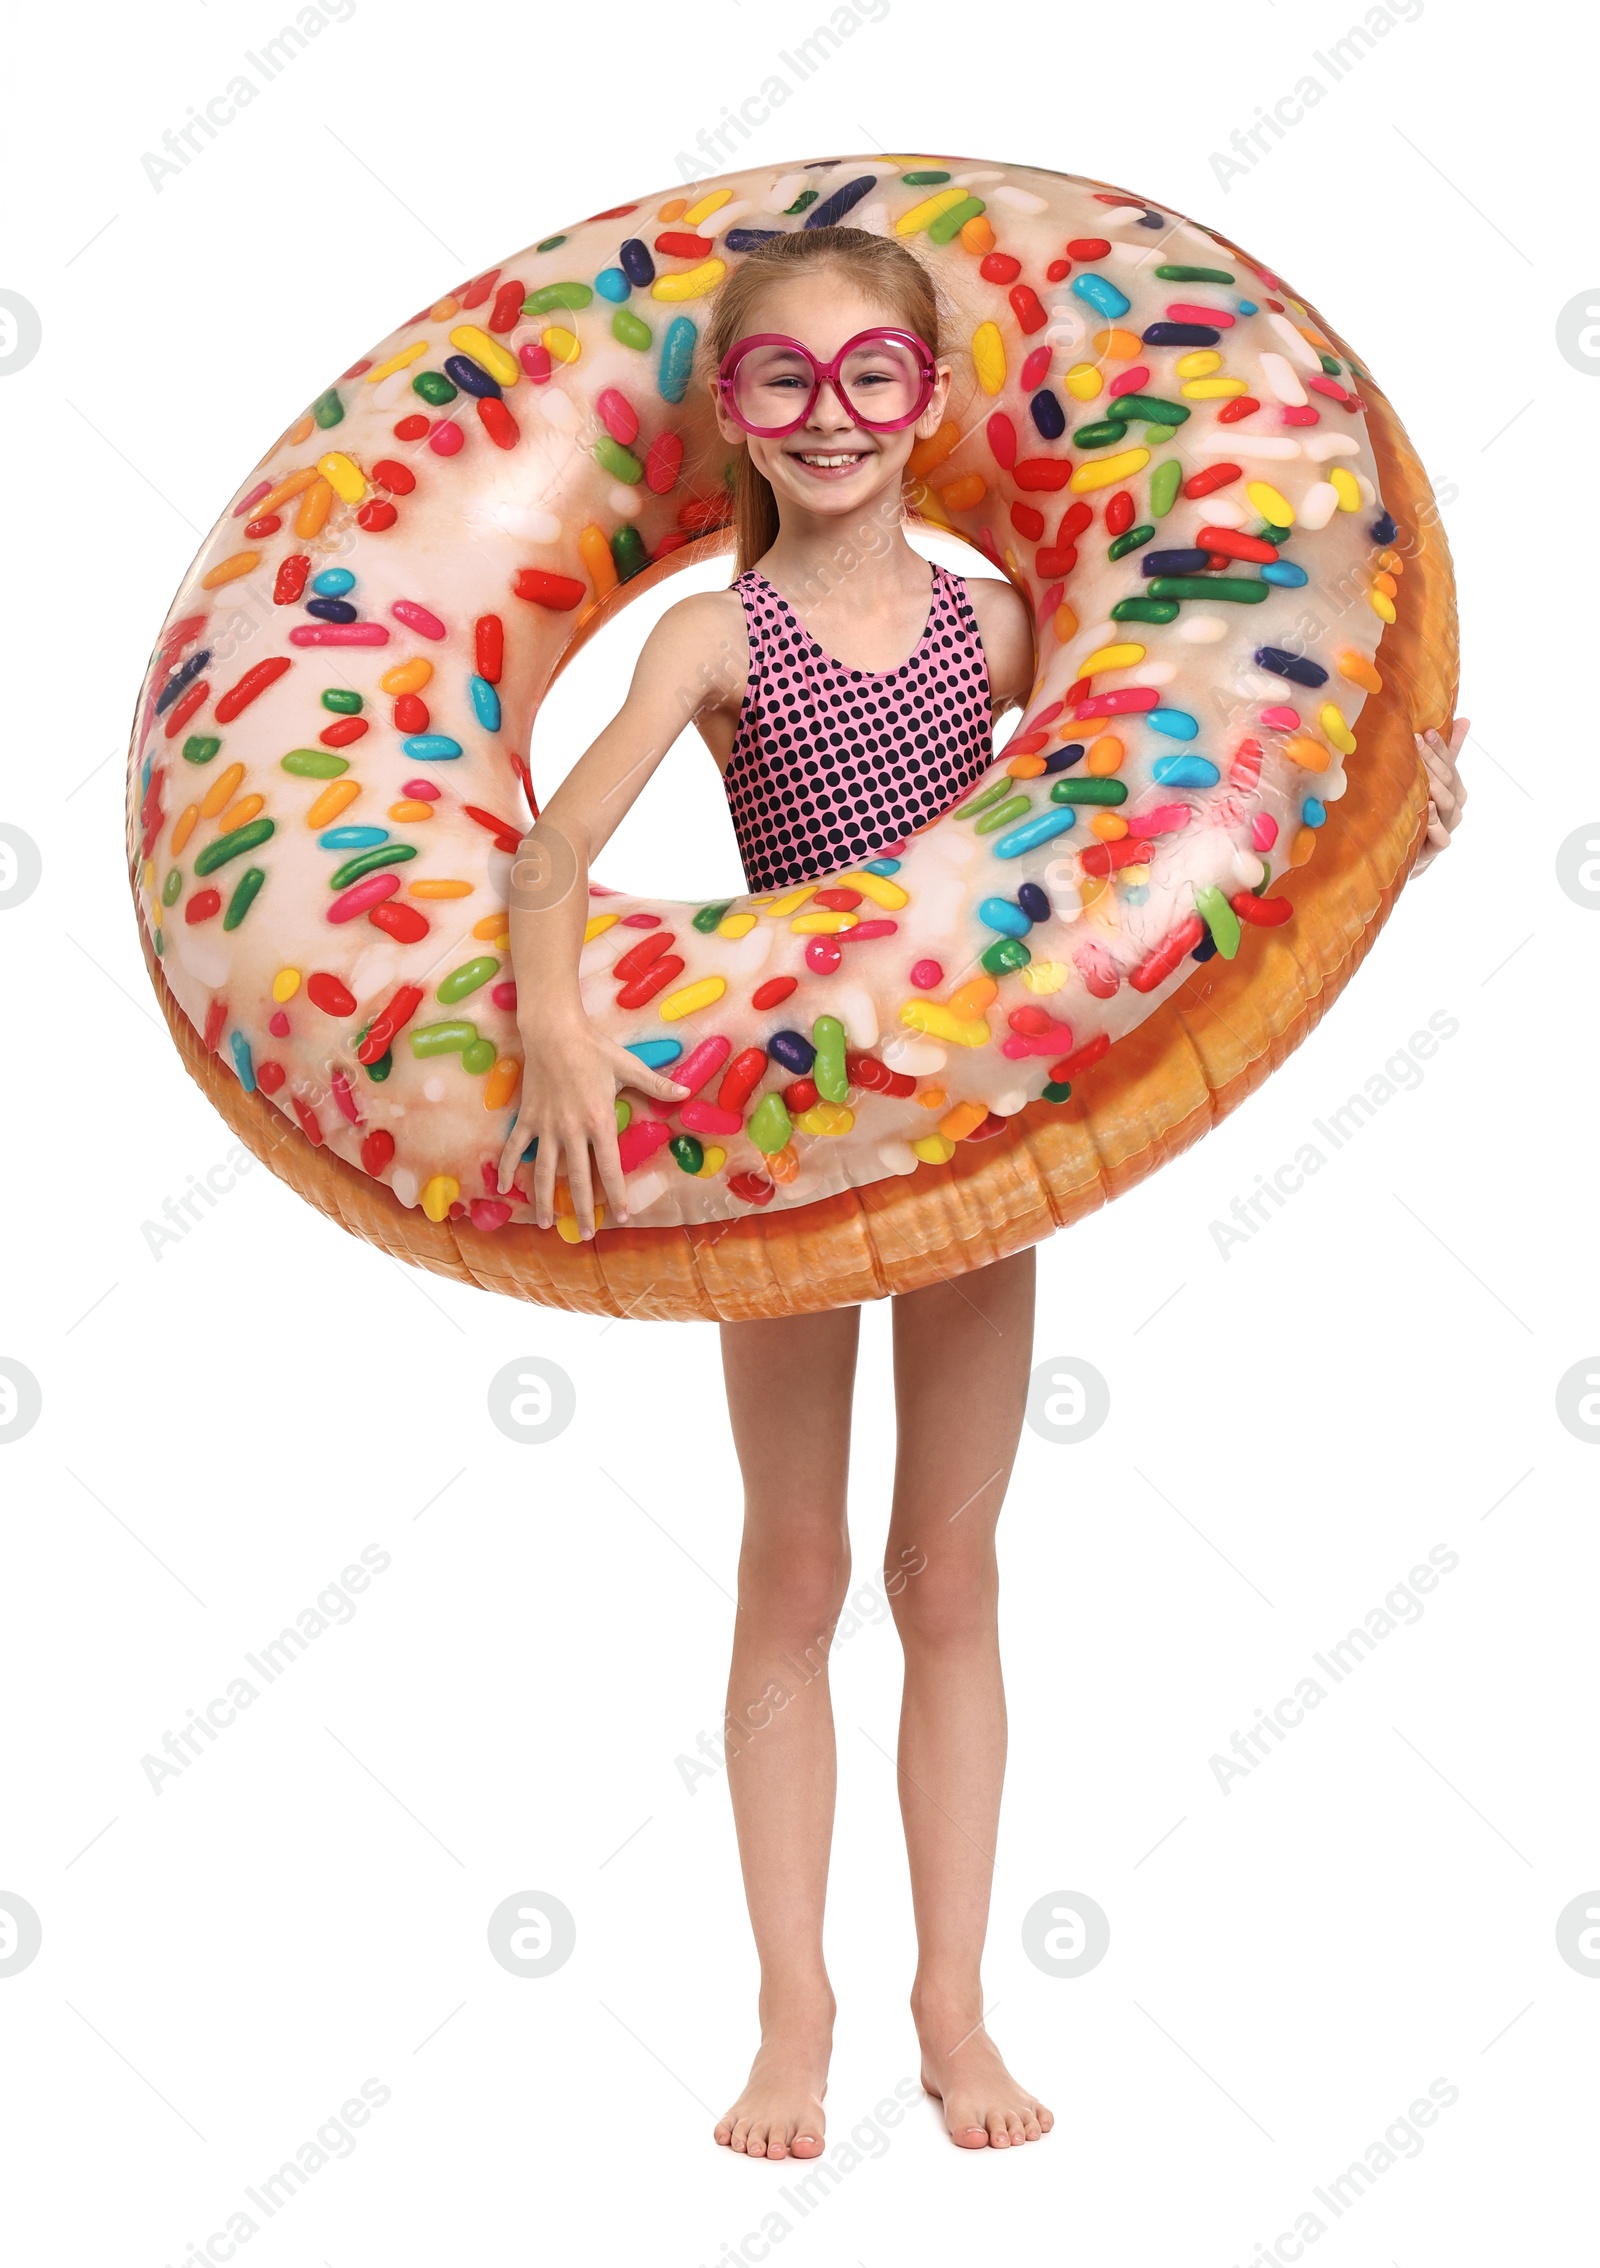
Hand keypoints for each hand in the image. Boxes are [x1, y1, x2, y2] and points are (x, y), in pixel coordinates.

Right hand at [495, 1014, 688, 1235]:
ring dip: (544, 1199)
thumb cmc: (594, 1049)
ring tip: (546, 1223)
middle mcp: (571, 1130)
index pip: (609, 1168)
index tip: (622, 1216)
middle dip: (582, 1210)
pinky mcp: (528, 1117)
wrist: (553, 1031)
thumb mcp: (629, 1066)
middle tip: (585, 1235)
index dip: (616, 1194)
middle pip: (577, 1180)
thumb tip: (686, 1091)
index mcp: (599, 1121)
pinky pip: (515, 1147)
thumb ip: (657, 1084)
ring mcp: (546, 1126)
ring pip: (544, 1171)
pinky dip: (508, 1167)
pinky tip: (505, 1188)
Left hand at [1412, 716, 1468, 875]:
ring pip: (1448, 804)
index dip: (1440, 747)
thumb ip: (1450, 752)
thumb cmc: (1425, 809)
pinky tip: (1428, 810)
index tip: (1426, 731)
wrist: (1413, 850)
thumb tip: (1465, 719)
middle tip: (1416, 742)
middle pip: (1448, 779)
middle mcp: (1455, 805)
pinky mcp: (1437, 846)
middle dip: (1432, 759)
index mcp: (1455, 787)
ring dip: (1435, 787)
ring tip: (1422, 774)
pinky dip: (1435, 824)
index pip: (1450, 762)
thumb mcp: (1435, 778)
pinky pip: (1442, 837)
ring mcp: (1448, 825)